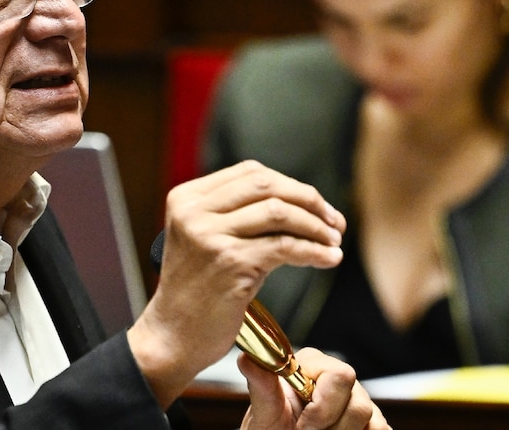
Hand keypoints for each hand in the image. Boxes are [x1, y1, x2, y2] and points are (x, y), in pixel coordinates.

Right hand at [128, 161, 344, 405]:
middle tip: (334, 221)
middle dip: (309, 199)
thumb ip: (236, 214)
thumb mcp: (206, 239)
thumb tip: (299, 200)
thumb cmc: (198, 291)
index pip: (251, 173)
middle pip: (267, 185)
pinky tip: (330, 259)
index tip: (317, 205)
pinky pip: (285, 246)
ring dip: (316, 226)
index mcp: (187, 198)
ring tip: (333, 241)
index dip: (291, 185)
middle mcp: (195, 212)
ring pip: (280, 212)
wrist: (173, 336)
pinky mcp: (231, 262)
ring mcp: (211, 236)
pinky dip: (314, 251)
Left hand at [240, 347, 389, 429]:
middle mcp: (338, 378)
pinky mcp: (370, 420)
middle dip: (333, 427)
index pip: (340, 376)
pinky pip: (381, 429)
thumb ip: (262, 387)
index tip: (301, 427)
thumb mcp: (264, 413)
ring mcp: (356, 399)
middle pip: (360, 402)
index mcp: (312, 366)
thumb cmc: (271, 429)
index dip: (323, 408)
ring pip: (370, 418)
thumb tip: (247, 358)